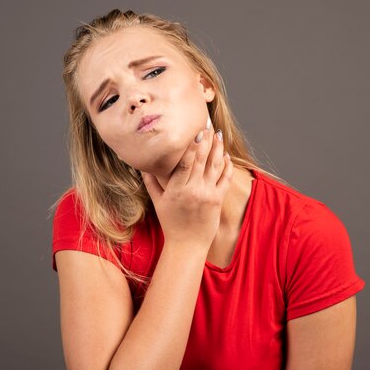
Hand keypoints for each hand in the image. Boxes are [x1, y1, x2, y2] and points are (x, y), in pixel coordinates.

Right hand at [141, 119, 232, 249]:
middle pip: (202, 160)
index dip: (193, 146)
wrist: (187, 245)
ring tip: (219, 135)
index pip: (186, 162)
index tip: (197, 131)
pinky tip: (226, 155)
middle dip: (207, 140)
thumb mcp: (158, 202)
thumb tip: (142, 164)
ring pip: (215, 166)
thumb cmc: (171, 223)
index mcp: (176, 190)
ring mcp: (207, 195)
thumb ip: (151, 182)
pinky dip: (227, 165)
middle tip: (210, 125)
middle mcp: (193, 191)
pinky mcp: (218, 200)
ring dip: (219, 149)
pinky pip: (225, 179)